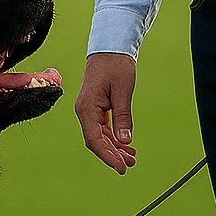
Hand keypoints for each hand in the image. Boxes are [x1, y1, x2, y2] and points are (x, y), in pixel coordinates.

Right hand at [75, 52, 138, 173]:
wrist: (110, 49)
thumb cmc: (115, 65)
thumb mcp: (123, 90)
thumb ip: (123, 116)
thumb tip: (125, 140)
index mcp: (87, 108)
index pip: (94, 139)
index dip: (108, 155)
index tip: (121, 167)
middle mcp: (84, 111)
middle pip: (96, 141)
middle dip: (113, 155)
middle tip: (130, 165)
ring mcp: (89, 111)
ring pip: (100, 137)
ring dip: (114, 148)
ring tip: (131, 158)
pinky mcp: (95, 109)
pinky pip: (102, 129)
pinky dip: (113, 138)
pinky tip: (126, 145)